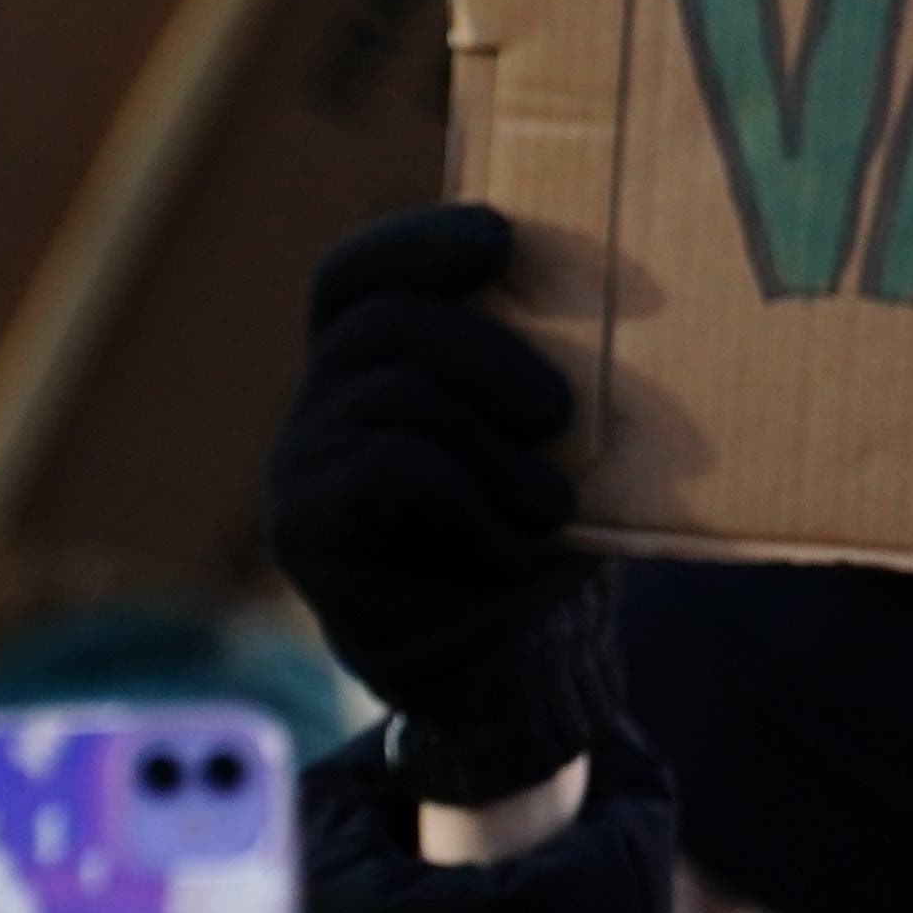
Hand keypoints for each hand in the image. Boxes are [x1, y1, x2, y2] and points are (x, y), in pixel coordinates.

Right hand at [264, 203, 609, 798]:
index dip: (415, 241)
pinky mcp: (306, 528)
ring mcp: (301, 464)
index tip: (498, 237)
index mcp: (372, 365)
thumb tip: (612, 303)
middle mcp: (321, 404)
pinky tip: (504, 551)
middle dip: (483, 351)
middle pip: (382, 323)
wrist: (504, 675)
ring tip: (550, 507)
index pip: (358, 274)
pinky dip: (468, 507)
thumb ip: (538, 370)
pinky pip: (389, 470)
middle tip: (556, 410)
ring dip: (494, 450)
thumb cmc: (536, 539)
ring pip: (392, 394)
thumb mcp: (551, 439)